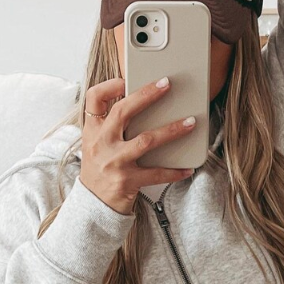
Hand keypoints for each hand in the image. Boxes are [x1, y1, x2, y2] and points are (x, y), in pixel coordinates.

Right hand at [80, 77, 196, 214]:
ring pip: (147, 140)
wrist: (93, 206)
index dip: (109, 85)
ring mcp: (115, 162)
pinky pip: (156, 173)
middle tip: (167, 84)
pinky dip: (174, 171)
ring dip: (172, 130)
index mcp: (93, 131)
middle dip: (147, 95)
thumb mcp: (95, 145)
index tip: (125, 78)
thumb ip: (110, 126)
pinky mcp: (128, 181)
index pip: (93, 99)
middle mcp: (102, 143)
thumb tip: (137, 104)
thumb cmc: (99, 171)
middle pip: (123, 111)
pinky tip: (187, 168)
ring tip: (190, 123)